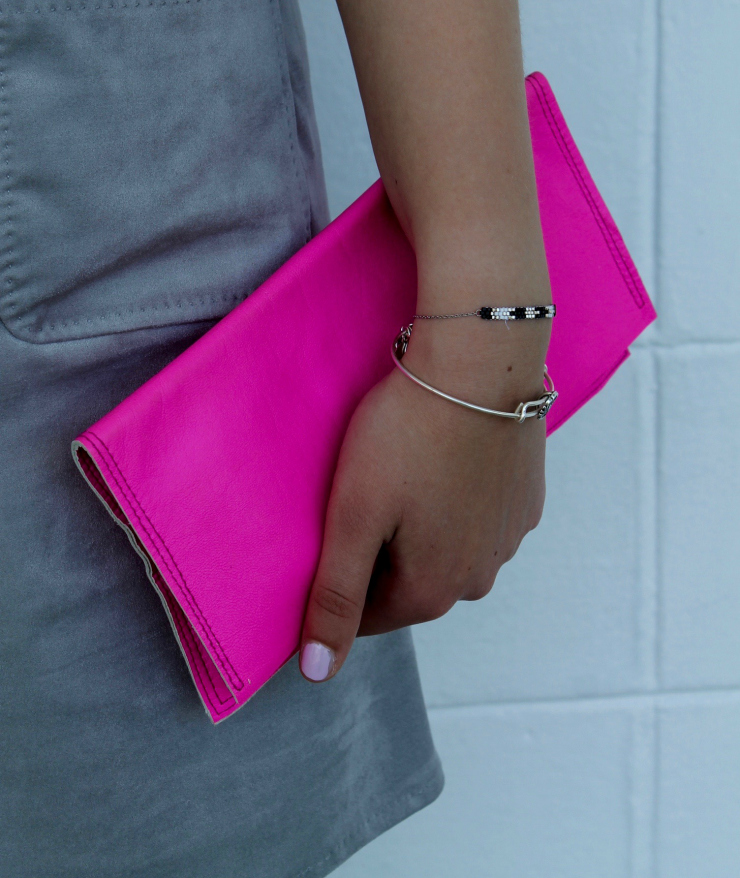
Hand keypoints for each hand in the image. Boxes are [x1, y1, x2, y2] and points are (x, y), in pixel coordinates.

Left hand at [298, 317, 550, 681]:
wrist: (481, 366)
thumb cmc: (405, 437)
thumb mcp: (354, 516)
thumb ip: (334, 597)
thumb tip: (317, 674)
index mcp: (433, 591)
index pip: (367, 614)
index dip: (338, 575)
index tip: (329, 527)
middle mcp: (479, 578)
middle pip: (410, 582)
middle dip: (380, 550)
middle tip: (363, 492)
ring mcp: (509, 539)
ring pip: (446, 549)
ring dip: (420, 525)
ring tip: (403, 470)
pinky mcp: (527, 500)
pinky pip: (478, 518)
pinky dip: (456, 500)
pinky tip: (443, 461)